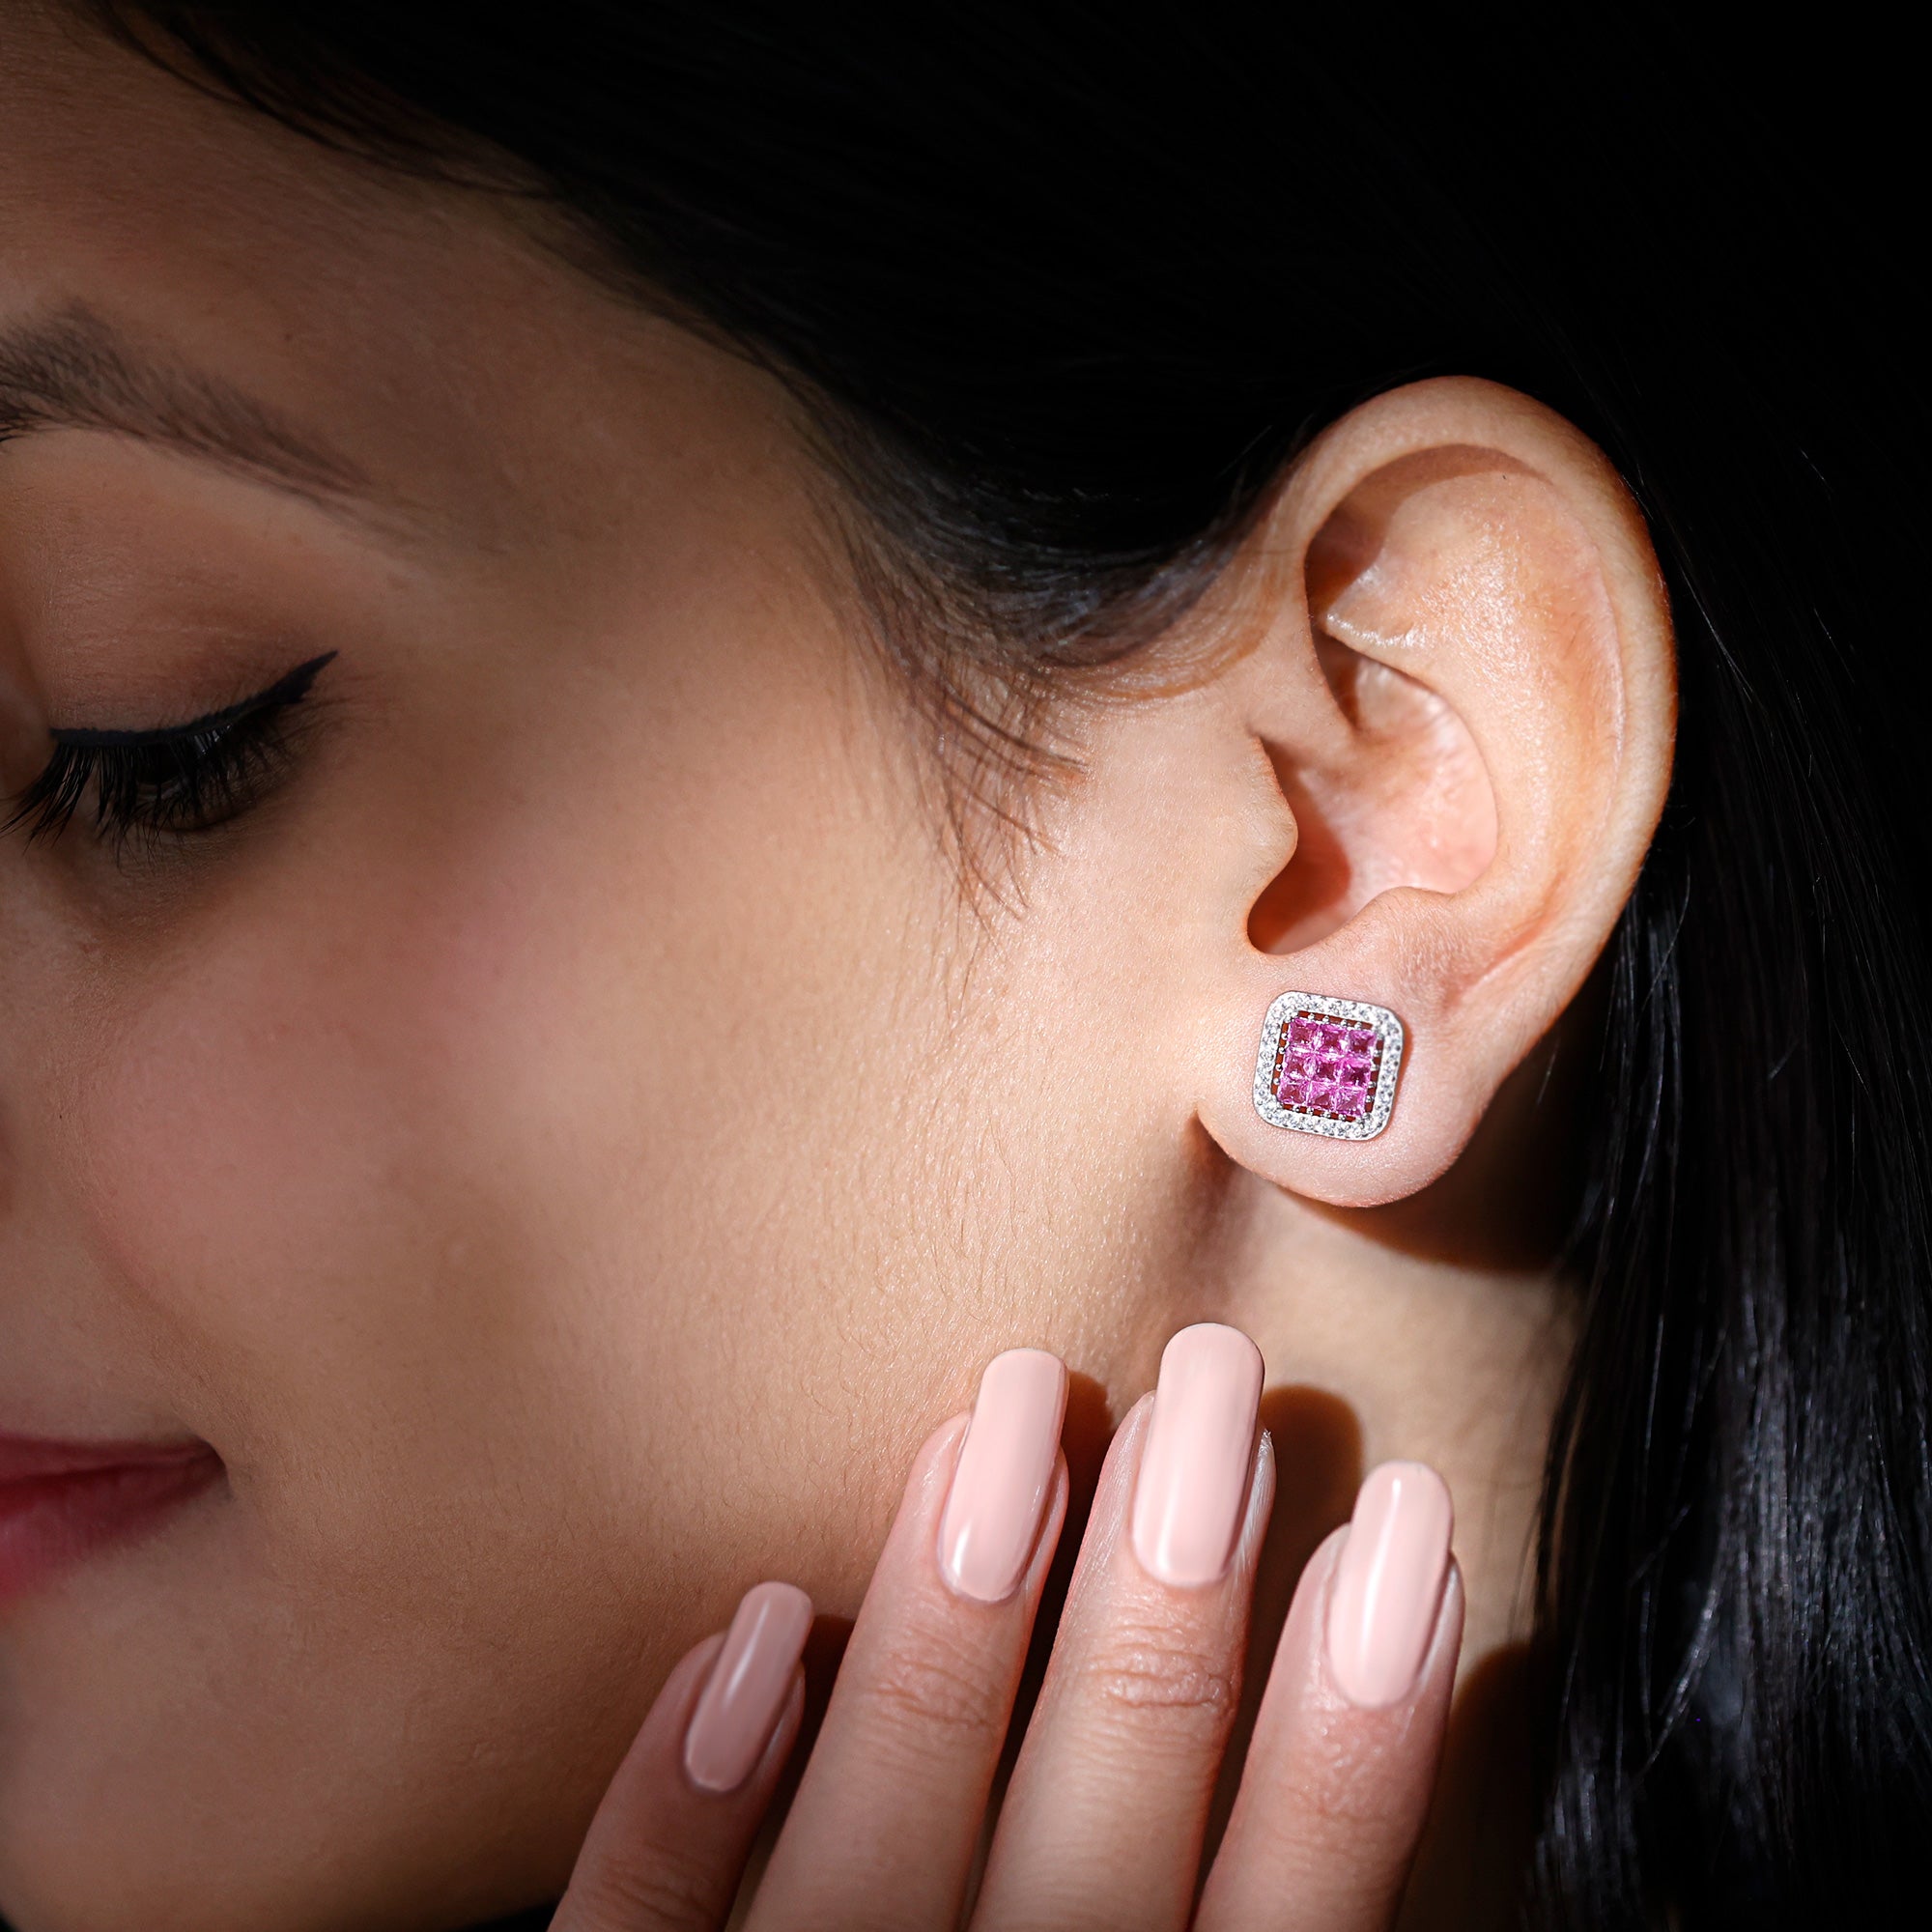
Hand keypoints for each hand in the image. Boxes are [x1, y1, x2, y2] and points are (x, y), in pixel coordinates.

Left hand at [552, 1323, 1462, 1931]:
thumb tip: (1395, 1822)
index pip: (1282, 1928)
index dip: (1353, 1733)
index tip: (1408, 1522)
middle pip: (1096, 1846)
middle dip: (1167, 1603)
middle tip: (1215, 1377)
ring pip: (877, 1859)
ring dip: (947, 1631)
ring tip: (1010, 1412)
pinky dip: (687, 1805)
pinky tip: (751, 1628)